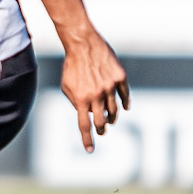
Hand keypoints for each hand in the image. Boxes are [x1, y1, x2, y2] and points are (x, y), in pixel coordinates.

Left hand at [60, 28, 128, 152]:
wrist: (83, 43)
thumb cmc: (72, 65)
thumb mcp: (67, 86)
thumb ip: (75, 102)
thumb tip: (86, 115)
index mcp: (81, 99)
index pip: (85, 125)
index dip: (87, 139)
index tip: (90, 150)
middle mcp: (97, 95)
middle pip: (102, 121)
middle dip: (102, 129)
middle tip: (102, 131)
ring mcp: (110, 86)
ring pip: (115, 110)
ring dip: (112, 117)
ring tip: (110, 119)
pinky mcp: (120, 78)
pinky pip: (125, 96)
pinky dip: (125, 103)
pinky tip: (124, 107)